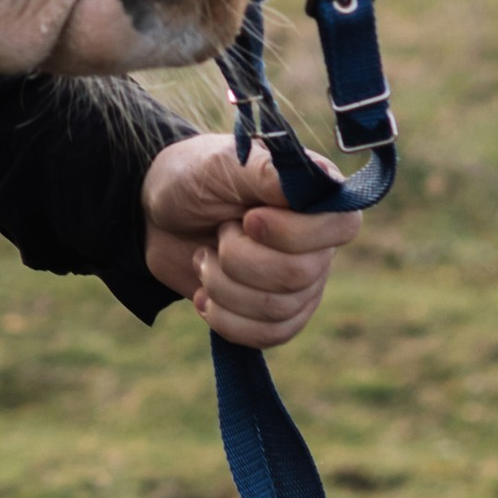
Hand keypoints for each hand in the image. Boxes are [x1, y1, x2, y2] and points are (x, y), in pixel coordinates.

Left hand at [140, 127, 359, 347]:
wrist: (156, 218)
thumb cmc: (194, 178)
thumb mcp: (223, 162)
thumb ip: (267, 171)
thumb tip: (318, 180)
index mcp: (316, 197)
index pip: (342, 227)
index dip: (293, 233)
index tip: (249, 220)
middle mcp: (318, 244)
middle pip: (299, 275)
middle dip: (239, 258)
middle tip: (219, 233)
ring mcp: (300, 283)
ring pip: (277, 309)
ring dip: (222, 285)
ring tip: (204, 258)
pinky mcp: (275, 314)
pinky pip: (266, 335)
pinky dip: (224, 318)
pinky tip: (203, 295)